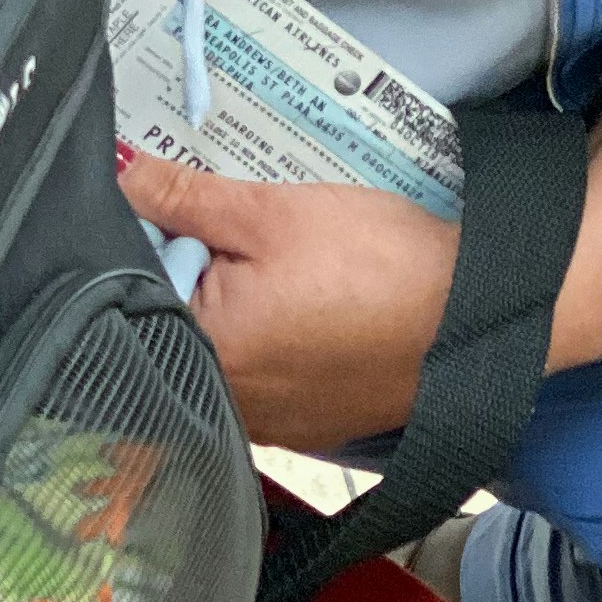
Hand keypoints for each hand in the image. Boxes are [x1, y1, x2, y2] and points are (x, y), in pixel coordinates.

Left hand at [120, 153, 457, 450]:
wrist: (479, 314)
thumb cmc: (380, 265)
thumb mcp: (274, 212)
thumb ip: (186, 197)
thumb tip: (121, 175)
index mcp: (205, 355)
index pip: (135, 291)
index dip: (154, 243)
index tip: (184, 215)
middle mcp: (231, 406)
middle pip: (177, 326)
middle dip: (194, 277)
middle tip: (242, 239)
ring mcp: (273, 425)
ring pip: (223, 355)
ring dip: (234, 312)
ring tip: (284, 273)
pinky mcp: (311, 426)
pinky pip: (267, 381)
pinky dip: (274, 344)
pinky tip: (309, 309)